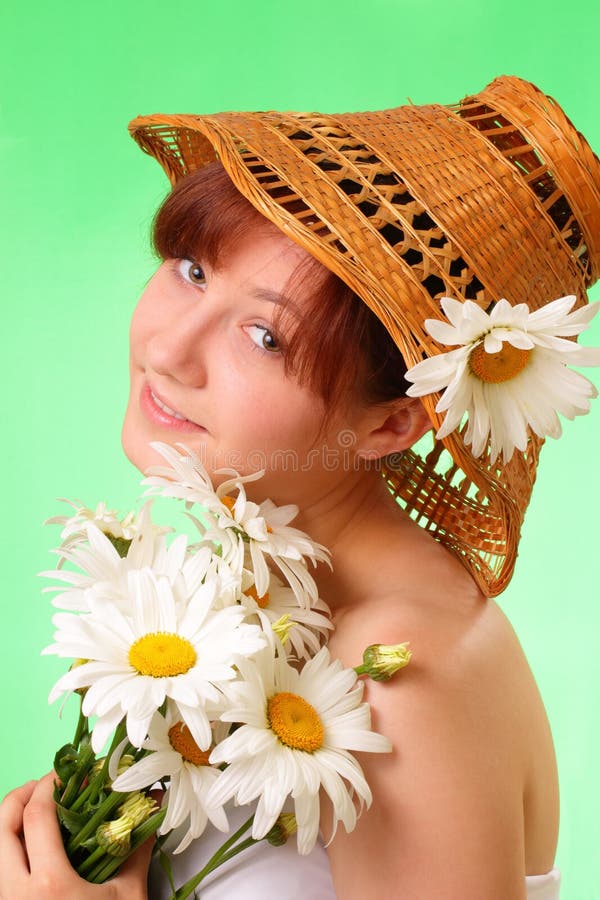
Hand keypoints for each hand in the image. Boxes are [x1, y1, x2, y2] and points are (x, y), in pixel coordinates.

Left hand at [0, 773, 151, 898]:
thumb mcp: (127, 895)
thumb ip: (136, 848)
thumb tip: (153, 807)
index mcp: (49, 884)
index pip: (36, 816)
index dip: (48, 785)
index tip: (65, 775)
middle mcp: (15, 893)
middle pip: (0, 825)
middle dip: (20, 796)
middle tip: (45, 787)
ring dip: (9, 823)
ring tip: (36, 815)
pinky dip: (8, 848)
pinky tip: (31, 847)